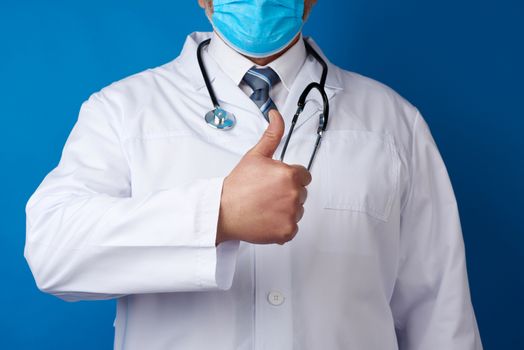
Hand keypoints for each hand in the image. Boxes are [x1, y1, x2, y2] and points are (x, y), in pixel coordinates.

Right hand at [216, 109, 311, 244]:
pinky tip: (266, 219)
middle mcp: (293, 194)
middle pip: (301, 193)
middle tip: (266, 194)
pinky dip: (281, 225)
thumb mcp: (255, 155)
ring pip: (298, 210)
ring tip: (265, 206)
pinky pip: (292, 227)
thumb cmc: (237, 186)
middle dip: (287, 193)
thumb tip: (277, 115)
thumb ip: (272, 135)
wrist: (222, 212)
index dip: (288, 177)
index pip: (303, 176)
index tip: (273, 182)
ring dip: (285, 209)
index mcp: (289, 175)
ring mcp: (291, 214)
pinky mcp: (287, 231)